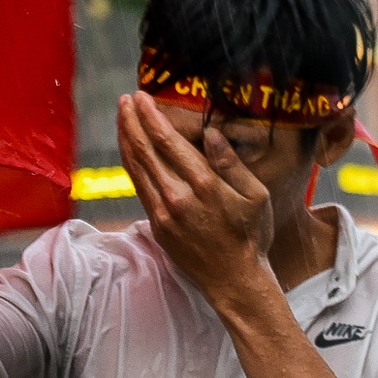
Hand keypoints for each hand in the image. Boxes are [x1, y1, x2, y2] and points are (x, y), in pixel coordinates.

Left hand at [117, 93, 272, 303]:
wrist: (234, 281)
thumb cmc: (251, 236)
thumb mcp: (256, 196)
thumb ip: (232, 163)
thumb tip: (211, 134)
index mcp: (204, 185)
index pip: (168, 142)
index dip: (151, 117)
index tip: (141, 97)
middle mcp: (177, 197)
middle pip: (145, 151)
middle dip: (132, 121)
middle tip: (126, 99)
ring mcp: (163, 213)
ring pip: (136, 168)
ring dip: (126, 139)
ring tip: (121, 117)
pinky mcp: (157, 225)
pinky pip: (138, 187)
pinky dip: (130, 163)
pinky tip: (129, 150)